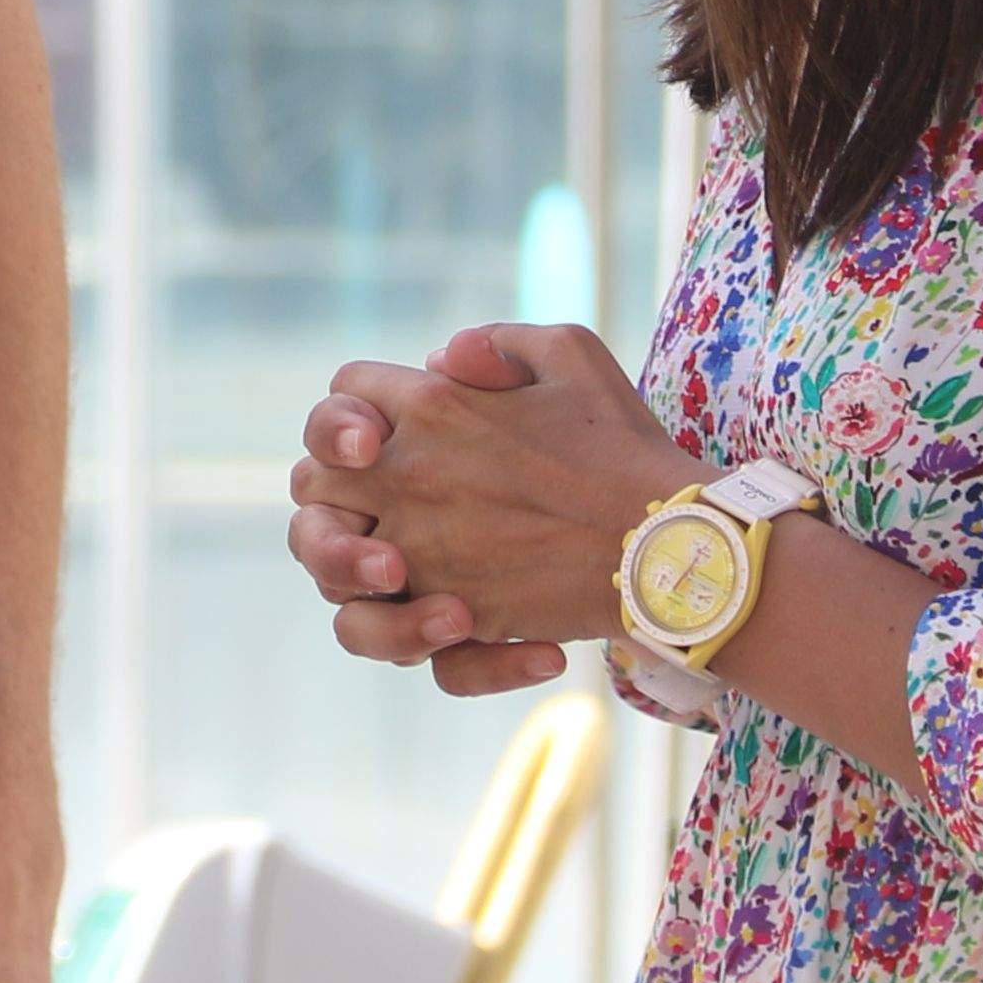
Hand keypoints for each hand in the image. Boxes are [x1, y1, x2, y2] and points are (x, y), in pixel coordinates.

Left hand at [289, 322, 696, 680]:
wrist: (669, 546)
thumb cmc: (625, 446)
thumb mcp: (570, 353)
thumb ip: (497, 344)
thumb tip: (443, 359)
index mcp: (431, 406)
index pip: (345, 393)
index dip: (356, 406)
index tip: (386, 427)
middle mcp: (410, 477)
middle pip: (312, 482)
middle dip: (335, 486)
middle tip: (381, 499)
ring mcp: (423, 552)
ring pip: (329, 570)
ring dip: (345, 567)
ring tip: (390, 568)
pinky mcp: (451, 617)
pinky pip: (395, 636)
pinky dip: (415, 638)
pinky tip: (456, 623)